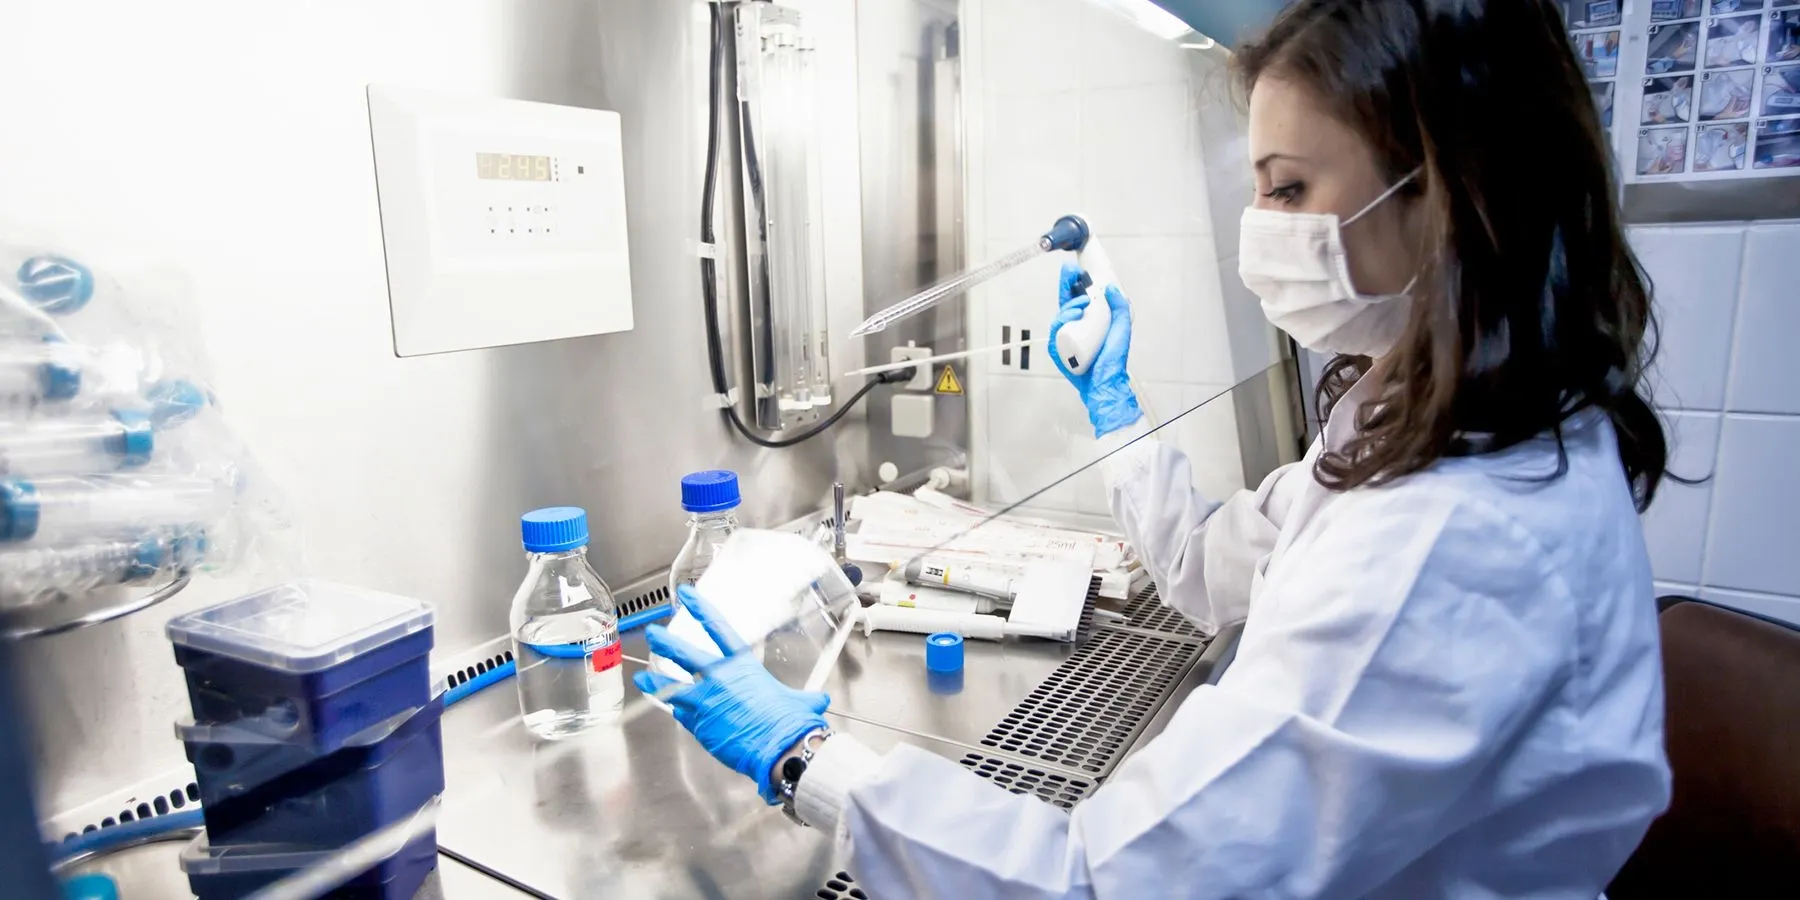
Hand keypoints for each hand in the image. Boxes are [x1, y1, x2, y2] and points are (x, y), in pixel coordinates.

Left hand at [634, 585, 830, 803]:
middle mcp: (720, 677)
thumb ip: (804, 698)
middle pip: (685, 653)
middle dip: (666, 642)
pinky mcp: (697, 723)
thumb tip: (818, 700)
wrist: (779, 748)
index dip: (700, 609)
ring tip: (642, 675)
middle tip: (653, 633)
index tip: (686, 596)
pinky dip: (671, 708)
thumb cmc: (789, 722)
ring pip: (671, 684)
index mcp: (743, 665)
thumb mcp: (800, 702)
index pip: (717, 629)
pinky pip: (678, 712)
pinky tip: (663, 706)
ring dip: (655, 678)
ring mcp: (705, 700)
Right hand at [1050, 263, 1141, 437]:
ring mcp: (1064, 338)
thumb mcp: (1122, 329)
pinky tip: (1074, 314)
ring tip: (1083, 302)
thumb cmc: (1113, 359)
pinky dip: (1063, 320)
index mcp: (1088, 321)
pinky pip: (1056, 331)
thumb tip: (1110, 288)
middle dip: (1066, 285)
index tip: (1077, 270)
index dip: (1074, 283)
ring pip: (1060, 314)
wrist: (1105, 382)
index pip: (1078, 298)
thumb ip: (1119, 307)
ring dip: (1070, 303)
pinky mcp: (1057, 349)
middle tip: (1071, 273)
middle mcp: (1074, 327)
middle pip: (1065, 301)